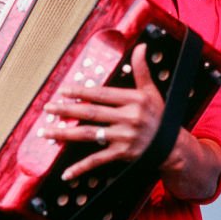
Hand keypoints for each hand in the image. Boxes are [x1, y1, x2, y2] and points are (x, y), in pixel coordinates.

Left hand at [42, 44, 164, 180]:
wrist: (173, 147)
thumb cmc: (160, 116)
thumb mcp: (152, 92)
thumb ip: (142, 70)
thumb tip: (140, 46)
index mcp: (134, 100)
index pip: (102, 94)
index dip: (81, 92)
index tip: (63, 90)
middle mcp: (129, 118)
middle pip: (91, 113)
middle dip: (66, 110)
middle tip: (47, 108)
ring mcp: (125, 138)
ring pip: (89, 135)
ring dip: (65, 134)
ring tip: (47, 132)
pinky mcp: (123, 155)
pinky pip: (97, 160)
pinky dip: (81, 168)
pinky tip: (66, 173)